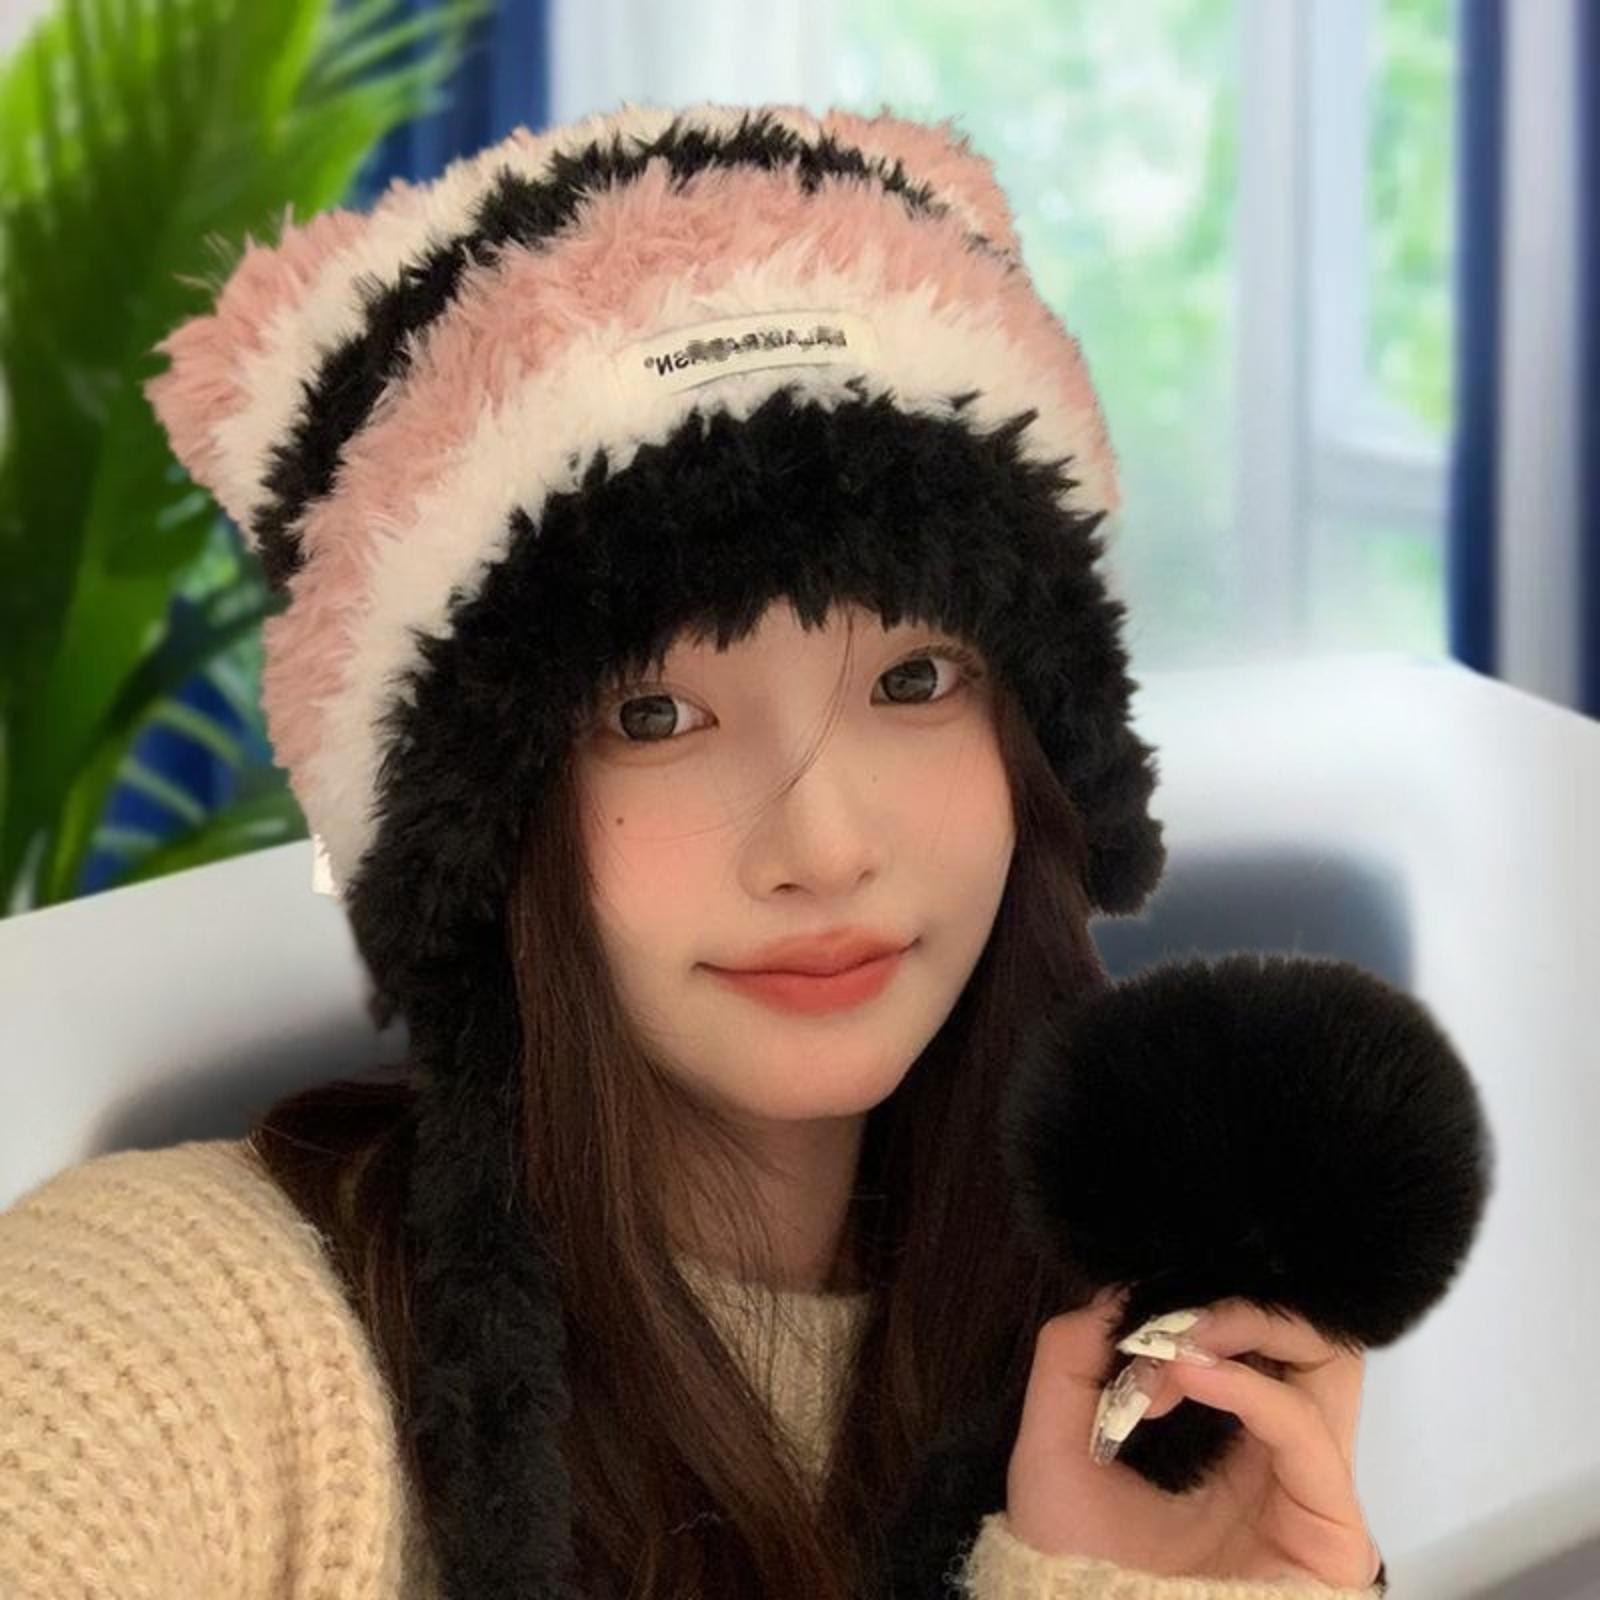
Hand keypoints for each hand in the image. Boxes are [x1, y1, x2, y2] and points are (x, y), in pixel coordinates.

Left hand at [1005, 1289, 1382, 1587]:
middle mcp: (1279, 1462)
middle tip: (1174, 1320)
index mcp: (1228, 1446)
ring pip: (1323, 1366)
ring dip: (1246, 1328)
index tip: (1137, 1324)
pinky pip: (1307, 1430)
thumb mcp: (1050, 1449)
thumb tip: (1117, 1292)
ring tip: (1178, 1342)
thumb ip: (1070, 1361)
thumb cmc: (1075, 1565)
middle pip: (1306, 1344)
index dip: (1196, 1312)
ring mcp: (1310, 1493)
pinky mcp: (1332, 1531)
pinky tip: (1190, 1373)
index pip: (1252, 1344)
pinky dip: (1248, 1384)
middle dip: (1240, 1306)